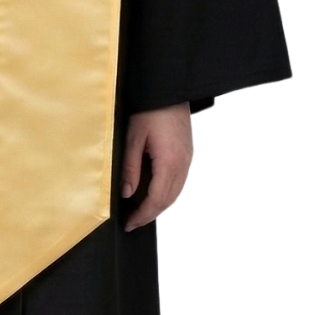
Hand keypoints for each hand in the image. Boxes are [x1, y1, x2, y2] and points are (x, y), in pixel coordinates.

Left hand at [120, 102, 193, 231]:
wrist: (169, 90)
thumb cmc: (149, 110)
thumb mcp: (133, 137)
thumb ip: (130, 167)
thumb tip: (126, 193)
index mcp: (169, 163)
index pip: (157, 199)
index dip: (142, 215)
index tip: (129, 223)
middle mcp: (183, 164)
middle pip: (169, 201)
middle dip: (150, 215)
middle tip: (133, 222)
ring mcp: (189, 159)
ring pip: (177, 193)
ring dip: (160, 206)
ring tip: (141, 212)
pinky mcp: (188, 153)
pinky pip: (180, 181)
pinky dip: (167, 193)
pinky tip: (155, 193)